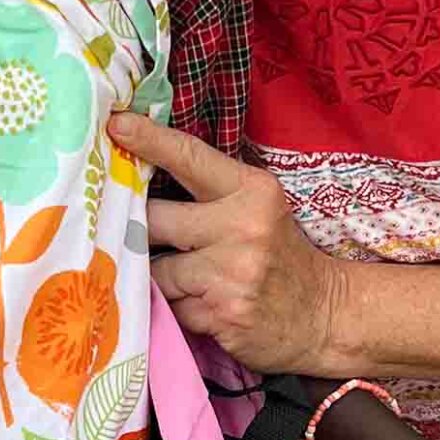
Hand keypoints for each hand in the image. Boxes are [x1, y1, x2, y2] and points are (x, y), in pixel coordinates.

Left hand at [111, 112, 344, 374]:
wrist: (324, 313)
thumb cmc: (279, 254)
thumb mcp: (259, 208)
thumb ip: (211, 190)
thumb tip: (142, 175)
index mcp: (251, 191)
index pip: (190, 158)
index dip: (149, 141)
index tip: (116, 125)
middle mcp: (242, 227)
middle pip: (155, 219)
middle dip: (143, 231)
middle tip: (153, 238)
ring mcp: (230, 273)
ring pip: (156, 270)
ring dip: (164, 278)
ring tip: (195, 281)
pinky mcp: (220, 314)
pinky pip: (171, 307)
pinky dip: (179, 308)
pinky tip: (206, 306)